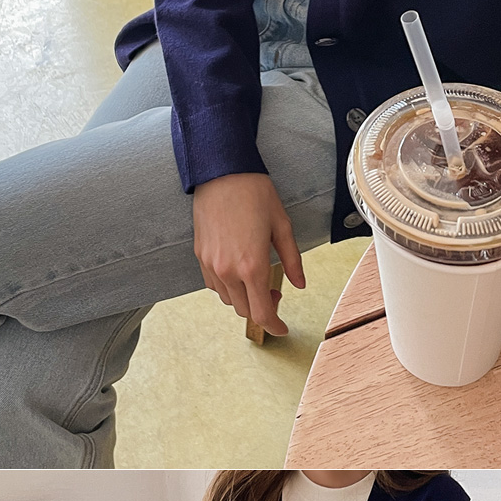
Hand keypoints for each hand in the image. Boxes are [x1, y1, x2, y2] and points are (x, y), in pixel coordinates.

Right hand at [193, 173, 305, 336]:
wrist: (221, 171)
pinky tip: (238, 272)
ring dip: (244, 298)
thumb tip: (300, 284)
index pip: (262, 313)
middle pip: (245, 311)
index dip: (274, 326)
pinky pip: (214, 286)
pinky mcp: (200, 256)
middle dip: (262, 310)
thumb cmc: (255, 193)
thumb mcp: (283, 226)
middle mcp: (228, 271)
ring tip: (256, 279)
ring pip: (228, 300)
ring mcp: (211, 265)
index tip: (282, 328)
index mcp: (252, 266)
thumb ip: (292, 260)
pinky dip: (228, 288)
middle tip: (275, 292)